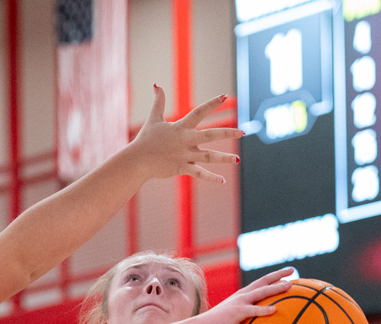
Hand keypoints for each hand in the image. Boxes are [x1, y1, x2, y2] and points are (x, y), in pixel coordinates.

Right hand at [129, 88, 243, 182]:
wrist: (136, 160)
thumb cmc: (145, 139)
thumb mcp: (153, 118)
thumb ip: (158, 101)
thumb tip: (156, 84)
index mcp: (180, 127)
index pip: (198, 112)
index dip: (212, 104)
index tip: (225, 96)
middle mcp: (185, 140)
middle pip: (210, 135)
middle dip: (227, 133)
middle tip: (243, 131)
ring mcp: (184, 155)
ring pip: (208, 156)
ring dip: (224, 158)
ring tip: (238, 159)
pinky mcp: (181, 168)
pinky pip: (199, 173)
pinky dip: (211, 178)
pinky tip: (223, 181)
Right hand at [199, 267, 293, 323]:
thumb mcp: (237, 317)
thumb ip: (249, 316)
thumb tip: (260, 323)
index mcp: (244, 294)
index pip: (261, 282)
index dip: (274, 277)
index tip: (287, 273)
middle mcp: (243, 294)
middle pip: (264, 281)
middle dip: (279, 275)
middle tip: (292, 270)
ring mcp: (241, 302)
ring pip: (262, 292)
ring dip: (276, 288)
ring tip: (289, 285)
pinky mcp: (238, 311)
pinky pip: (253, 310)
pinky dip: (264, 310)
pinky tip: (275, 310)